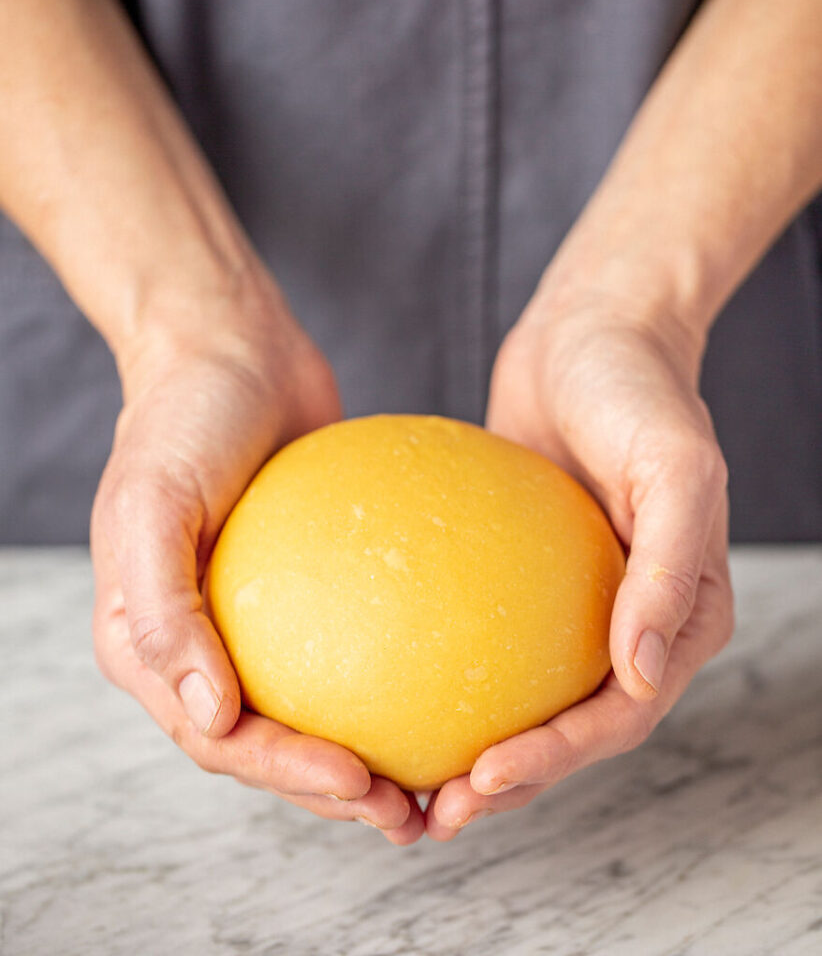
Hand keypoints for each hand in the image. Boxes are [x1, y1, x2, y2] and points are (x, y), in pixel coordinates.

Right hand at [91, 272, 424, 844]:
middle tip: (415, 812)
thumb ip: (164, 612)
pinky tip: (455, 682)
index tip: (364, 786)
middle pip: (272, 748)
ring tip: (443, 781)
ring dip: (371, 754)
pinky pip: (356, 641)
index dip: (290, 778)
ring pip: (318, 709)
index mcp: (152, 647)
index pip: (223, 741)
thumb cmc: (182, 418)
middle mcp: (202, 648)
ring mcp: (257, 621)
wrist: (231, 350)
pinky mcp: (313, 587)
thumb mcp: (151, 502)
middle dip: (340, 791)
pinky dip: (396, 673)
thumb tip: (212, 717)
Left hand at [425, 289, 733, 838]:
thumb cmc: (641, 391)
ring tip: (403, 784)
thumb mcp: (676, 465)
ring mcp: (576, 605)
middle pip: (568, 731)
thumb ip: (673, 567)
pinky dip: (444, 673)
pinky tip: (382, 679)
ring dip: (470, 750)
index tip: (478, 781)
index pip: (617, 716)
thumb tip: (640, 673)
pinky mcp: (525, 578)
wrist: (592, 335)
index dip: (555, 761)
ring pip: (522, 699)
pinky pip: (483, 637)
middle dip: (503, 784)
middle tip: (430, 813)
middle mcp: (631, 623)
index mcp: (678, 616)